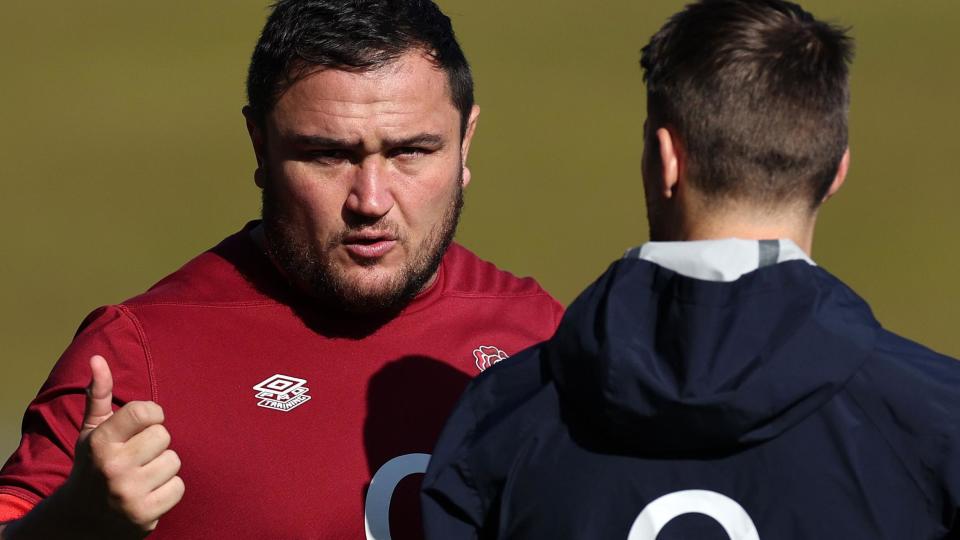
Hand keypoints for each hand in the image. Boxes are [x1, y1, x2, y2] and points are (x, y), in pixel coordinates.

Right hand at [64, 355, 184, 535]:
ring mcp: (128, 493)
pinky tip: (148, 493)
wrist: (80, 519)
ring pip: (174, 461)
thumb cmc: (93, 464)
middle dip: (155, 444)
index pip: (146, 411)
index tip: (143, 424)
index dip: (152, 415)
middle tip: (136, 456)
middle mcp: (112, 467)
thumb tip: (98, 359)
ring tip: (141, 475)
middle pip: (164, 436)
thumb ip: (99, 394)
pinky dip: (168, 490)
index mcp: (100, 441)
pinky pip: (179, 487)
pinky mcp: (144, 515)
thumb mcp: (92, 430)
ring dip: (162, 467)